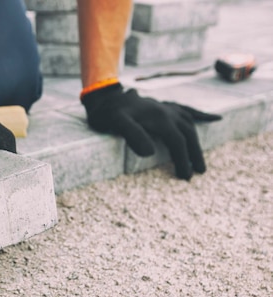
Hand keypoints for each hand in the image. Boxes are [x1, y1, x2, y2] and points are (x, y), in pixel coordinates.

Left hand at [81, 83, 221, 179]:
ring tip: (199, 159)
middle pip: (189, 134)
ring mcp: (167, 108)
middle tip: (199, 172)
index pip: (178, 142)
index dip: (183, 159)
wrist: (105, 97)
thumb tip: (150, 153)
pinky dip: (201, 116)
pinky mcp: (164, 106)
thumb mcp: (116, 123)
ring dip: (196, 141)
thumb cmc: (108, 113)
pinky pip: (188, 110)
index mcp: (160, 118)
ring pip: (190, 124)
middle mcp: (168, 111)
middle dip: (194, 154)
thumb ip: (132, 135)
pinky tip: (215, 119)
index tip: (186, 176)